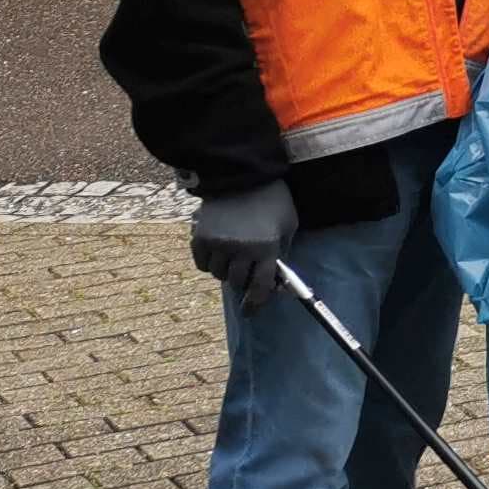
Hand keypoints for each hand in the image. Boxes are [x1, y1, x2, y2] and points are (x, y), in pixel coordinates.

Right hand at [189, 179, 297, 307]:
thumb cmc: (272, 201)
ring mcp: (219, 244)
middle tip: (245, 270)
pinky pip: (201, 264)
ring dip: (225, 271)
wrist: (241, 176)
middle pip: (237, 282)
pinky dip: (209, 262)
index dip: (256, 304)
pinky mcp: (200, 237)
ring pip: (218, 274)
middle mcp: (242, 250)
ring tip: (232, 256)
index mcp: (267, 248)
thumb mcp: (288, 225)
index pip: (261, 287)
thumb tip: (276, 280)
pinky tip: (217, 251)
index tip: (250, 312)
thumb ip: (281, 252)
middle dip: (242, 281)